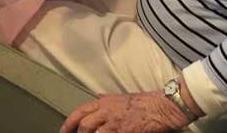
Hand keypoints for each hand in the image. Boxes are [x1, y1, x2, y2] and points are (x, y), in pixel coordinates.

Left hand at [62, 92, 189, 132]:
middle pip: (84, 124)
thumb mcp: (120, 97)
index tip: (63, 131)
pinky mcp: (125, 132)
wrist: (162, 106)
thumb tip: (96, 100)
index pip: (80, 111)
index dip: (69, 123)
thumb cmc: (144, 102)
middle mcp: (107, 110)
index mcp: (104, 101)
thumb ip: (106, 100)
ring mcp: (116, 122)